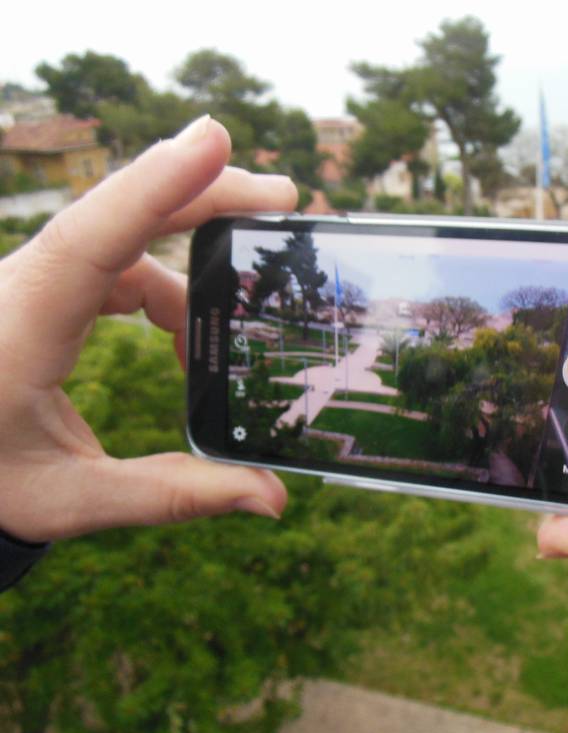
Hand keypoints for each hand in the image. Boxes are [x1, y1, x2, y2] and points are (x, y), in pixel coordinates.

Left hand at [0, 116, 293, 542]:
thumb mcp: (73, 499)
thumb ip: (175, 494)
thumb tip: (276, 498)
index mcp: (19, 331)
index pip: (90, 242)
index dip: (154, 186)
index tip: (212, 139)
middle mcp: (22, 289)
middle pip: (120, 217)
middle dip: (203, 194)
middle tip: (283, 196)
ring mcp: (33, 282)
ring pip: (126, 240)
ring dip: (193, 263)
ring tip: (249, 304)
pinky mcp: (45, 288)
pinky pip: (118, 267)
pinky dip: (167, 294)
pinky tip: (189, 338)